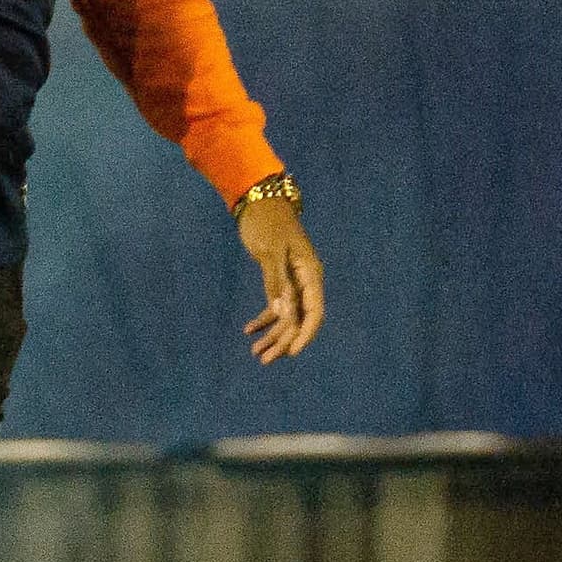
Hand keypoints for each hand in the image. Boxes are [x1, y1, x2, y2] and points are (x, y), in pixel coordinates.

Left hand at [236, 192, 323, 363]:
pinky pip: (275, 305)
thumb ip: (276, 281)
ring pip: (286, 316)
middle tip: (264, 359)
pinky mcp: (279, 278)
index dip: (305, 334)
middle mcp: (305, 281)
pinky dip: (263, 318)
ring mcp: (293, 281)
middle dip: (283, 341)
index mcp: (310, 274)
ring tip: (255, 352)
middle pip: (299, 319)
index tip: (292, 353)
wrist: (259, 201)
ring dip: (272, 334)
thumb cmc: (267, 222)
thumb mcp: (269, 252)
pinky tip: (248, 330)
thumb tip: (281, 312)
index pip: (313, 311)